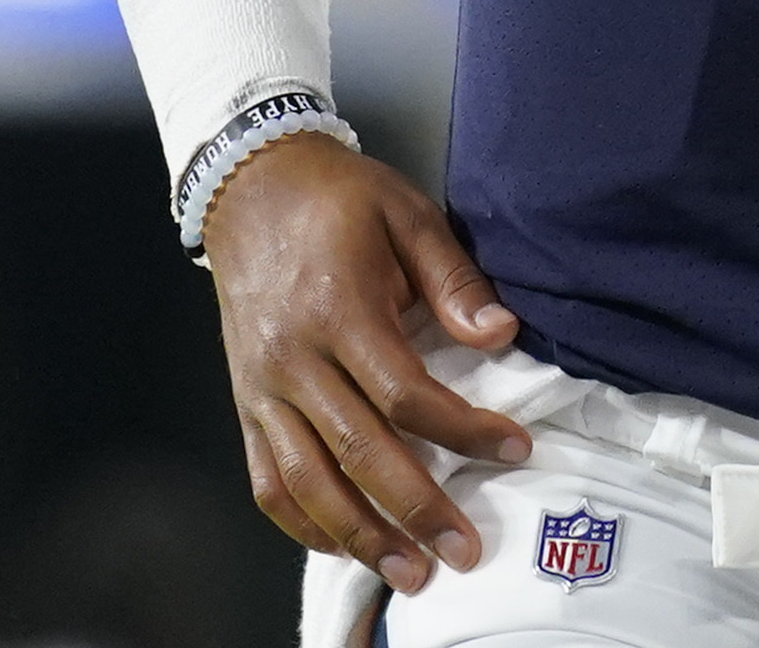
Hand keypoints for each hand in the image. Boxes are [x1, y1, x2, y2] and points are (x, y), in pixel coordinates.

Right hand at [202, 133, 531, 592]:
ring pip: (308, 480)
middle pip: (359, 452)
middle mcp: (294, 358)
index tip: (513, 450)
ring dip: (360, 535)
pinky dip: (302, 521)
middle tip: (464, 550)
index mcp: (339, 309)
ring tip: (410, 571)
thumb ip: (454, 280)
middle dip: (417, 510)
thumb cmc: (337, 199)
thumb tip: (501, 334)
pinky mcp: (244, 401)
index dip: (463, 431)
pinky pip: (268, 476)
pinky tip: (341, 543)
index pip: (406, 394)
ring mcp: (262, 386)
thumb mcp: (408, 214)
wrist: (250, 186)